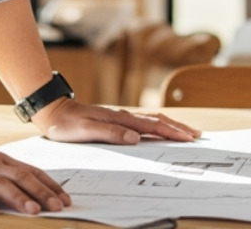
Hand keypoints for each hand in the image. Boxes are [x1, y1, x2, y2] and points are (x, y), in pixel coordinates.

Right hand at [0, 140, 69, 215]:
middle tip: (58, 206)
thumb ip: (7, 179)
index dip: (49, 185)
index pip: (30, 171)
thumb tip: (36, 196)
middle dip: (41, 192)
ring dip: (17, 197)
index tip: (65, 199)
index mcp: (0, 161)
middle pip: (19, 177)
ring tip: (33, 210)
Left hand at [32, 98, 199, 144]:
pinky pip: (142, 124)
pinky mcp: (115, 121)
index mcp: (120, 118)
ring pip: (151, 121)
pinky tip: (159, 131)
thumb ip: (111, 133)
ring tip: (185, 132)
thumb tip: (135, 138)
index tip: (188, 137)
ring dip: (170, 126)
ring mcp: (120, 117)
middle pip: (157, 120)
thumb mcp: (86, 130)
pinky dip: (156, 127)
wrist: (53, 112)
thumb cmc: (67, 124)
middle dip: (178, 127)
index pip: (152, 126)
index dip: (171, 132)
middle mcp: (123, 116)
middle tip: (196, 135)